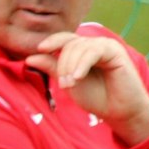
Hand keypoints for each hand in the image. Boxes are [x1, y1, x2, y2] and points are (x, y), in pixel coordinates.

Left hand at [29, 31, 148, 145]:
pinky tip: (77, 78)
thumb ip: (52, 68)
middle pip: (70, 44)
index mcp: (83, 50)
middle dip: (62, 64)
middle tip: (63, 85)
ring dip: (70, 66)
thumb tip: (30, 57)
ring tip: (69, 85)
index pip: (65, 39)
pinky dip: (82, 64)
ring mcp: (106, 46)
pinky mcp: (116, 51)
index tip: (39, 49)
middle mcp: (94, 45)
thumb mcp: (68, 82)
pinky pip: (94, 51)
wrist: (118, 110)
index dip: (52, 41)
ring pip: (80, 47)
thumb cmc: (95, 96)